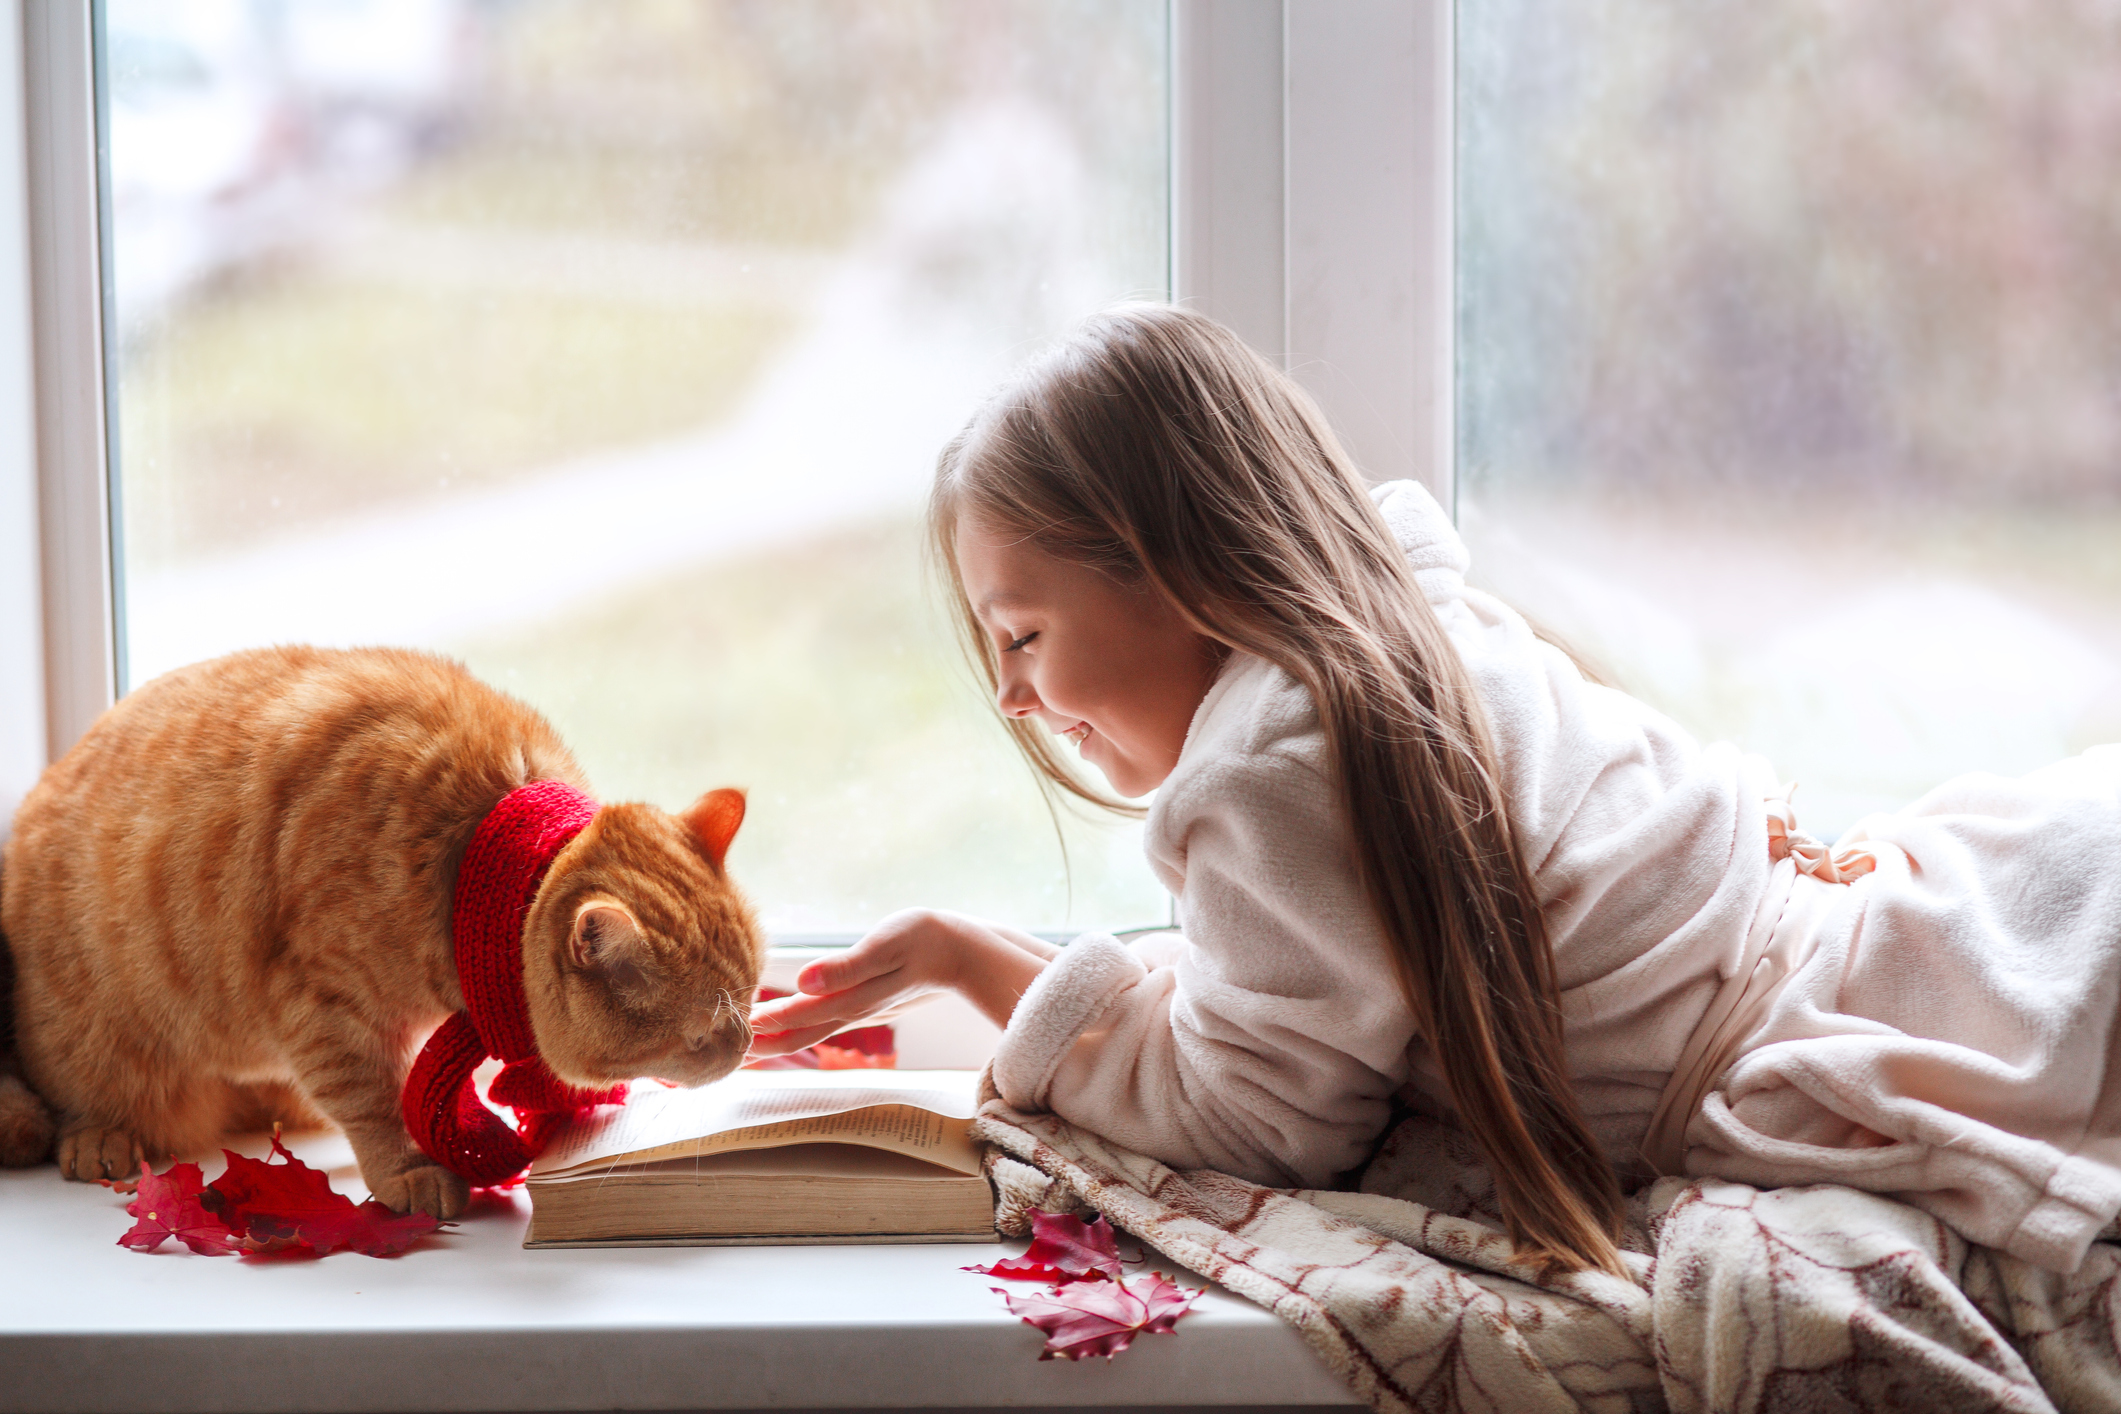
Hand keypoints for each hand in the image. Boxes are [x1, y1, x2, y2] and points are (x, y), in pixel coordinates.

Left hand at [746, 909, 1054, 1058]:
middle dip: (763, 1047)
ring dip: (779, 1042)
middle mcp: (853, 1010)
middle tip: (725, 1060)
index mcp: (852, 997)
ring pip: (811, 1032)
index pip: (798, 1017)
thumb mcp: (887, 945)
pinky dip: (801, 1029)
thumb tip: (803, 982)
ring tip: (748, 1053)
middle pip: (800, 1034)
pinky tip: (791, 1028)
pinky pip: (825, 1022)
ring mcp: (861, 1009)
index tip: (731, 1037)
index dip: (764, 1027)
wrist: (964, 951)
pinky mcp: (868, 1002)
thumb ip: (845, 967)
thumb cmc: (926, 939)